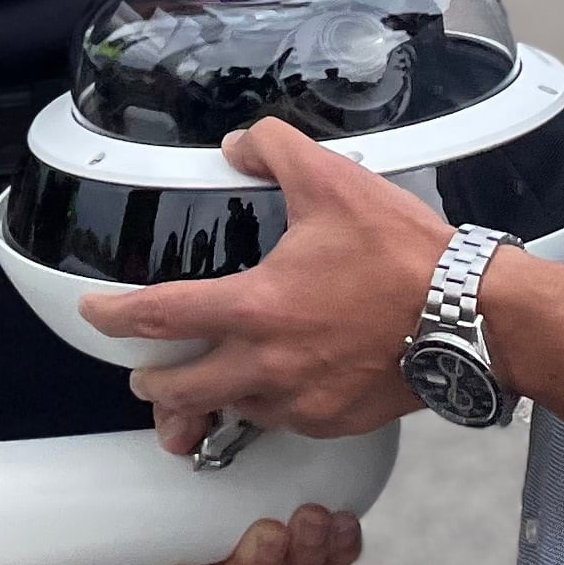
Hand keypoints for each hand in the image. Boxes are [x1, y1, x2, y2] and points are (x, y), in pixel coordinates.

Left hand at [84, 119, 454, 448]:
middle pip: (181, 389)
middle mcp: (268, 365)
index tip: (94, 315)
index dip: (116, 317)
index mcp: (257, 307)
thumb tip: (239, 143)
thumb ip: (275, 150)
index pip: (161, 316)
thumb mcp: (333, 182)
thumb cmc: (404, 257)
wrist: (469, 318)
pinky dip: (263, 409)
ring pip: (230, 411)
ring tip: (199, 392)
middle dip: (153, 384)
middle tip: (143, 375)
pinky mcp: (332, 421)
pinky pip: (279, 422)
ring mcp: (299, 401)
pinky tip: (268, 392)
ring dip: (207, 402)